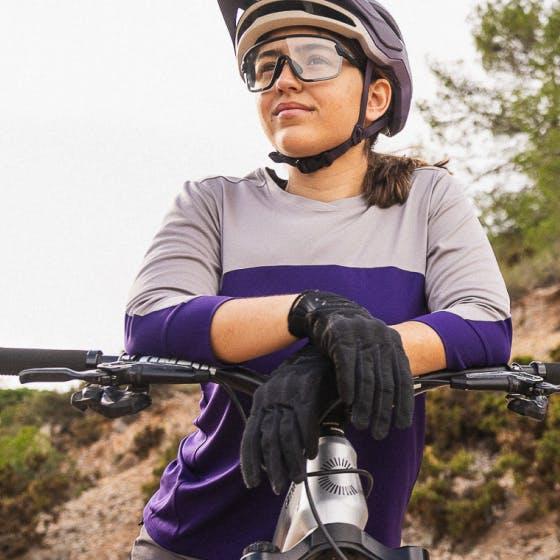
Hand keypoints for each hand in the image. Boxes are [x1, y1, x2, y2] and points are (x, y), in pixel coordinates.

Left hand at [240, 344, 336, 494]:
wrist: (318, 355)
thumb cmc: (301, 382)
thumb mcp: (281, 399)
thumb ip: (275, 423)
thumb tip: (272, 456)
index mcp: (260, 400)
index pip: (250, 435)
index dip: (249, 461)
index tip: (252, 482)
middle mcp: (270, 397)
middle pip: (268, 438)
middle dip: (272, 466)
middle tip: (277, 486)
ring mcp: (287, 393)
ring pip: (286, 433)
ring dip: (292, 459)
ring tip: (297, 476)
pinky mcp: (306, 390)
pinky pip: (305, 421)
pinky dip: (308, 440)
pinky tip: (311, 453)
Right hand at [288, 290, 413, 439]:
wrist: (328, 310)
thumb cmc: (353, 336)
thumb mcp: (374, 346)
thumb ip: (385, 367)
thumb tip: (393, 403)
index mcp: (394, 342)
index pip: (404, 379)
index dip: (404, 405)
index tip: (401, 425)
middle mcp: (381, 338)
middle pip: (385, 383)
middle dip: (382, 412)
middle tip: (378, 432)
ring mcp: (362, 337)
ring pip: (366, 378)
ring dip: (364, 405)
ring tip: (360, 423)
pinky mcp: (341, 337)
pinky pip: (347, 367)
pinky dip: (348, 386)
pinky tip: (347, 402)